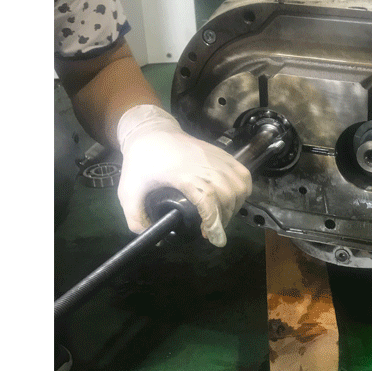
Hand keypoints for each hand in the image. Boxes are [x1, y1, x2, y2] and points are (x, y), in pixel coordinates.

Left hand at [116, 105, 251, 246]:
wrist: (151, 131)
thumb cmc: (140, 161)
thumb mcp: (128, 191)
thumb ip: (135, 218)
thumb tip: (152, 239)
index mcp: (183, 174)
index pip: (208, 199)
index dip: (214, 221)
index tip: (212, 237)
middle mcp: (205, 165)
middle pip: (228, 195)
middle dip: (223, 218)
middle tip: (211, 229)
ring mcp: (216, 158)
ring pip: (239, 186)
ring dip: (235, 206)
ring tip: (221, 216)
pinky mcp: (222, 154)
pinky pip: (243, 174)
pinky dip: (243, 190)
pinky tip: (233, 199)